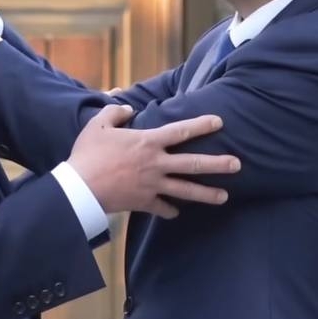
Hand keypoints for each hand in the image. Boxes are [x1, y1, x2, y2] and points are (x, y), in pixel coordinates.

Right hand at [68, 104, 239, 217]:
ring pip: (186, 190)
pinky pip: (163, 208)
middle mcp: (156, 164)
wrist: (80, 187)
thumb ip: (114, 112)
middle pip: (194, 164)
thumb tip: (127, 107)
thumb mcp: (98, 125)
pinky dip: (170, 210)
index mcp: (148, 142)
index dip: (202, 125)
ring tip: (225, 197)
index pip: (181, 130)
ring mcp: (152, 185)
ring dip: (207, 194)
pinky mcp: (144, 202)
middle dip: (218, 164)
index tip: (219, 121)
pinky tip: (176, 212)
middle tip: (237, 164)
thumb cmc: (88, 154)